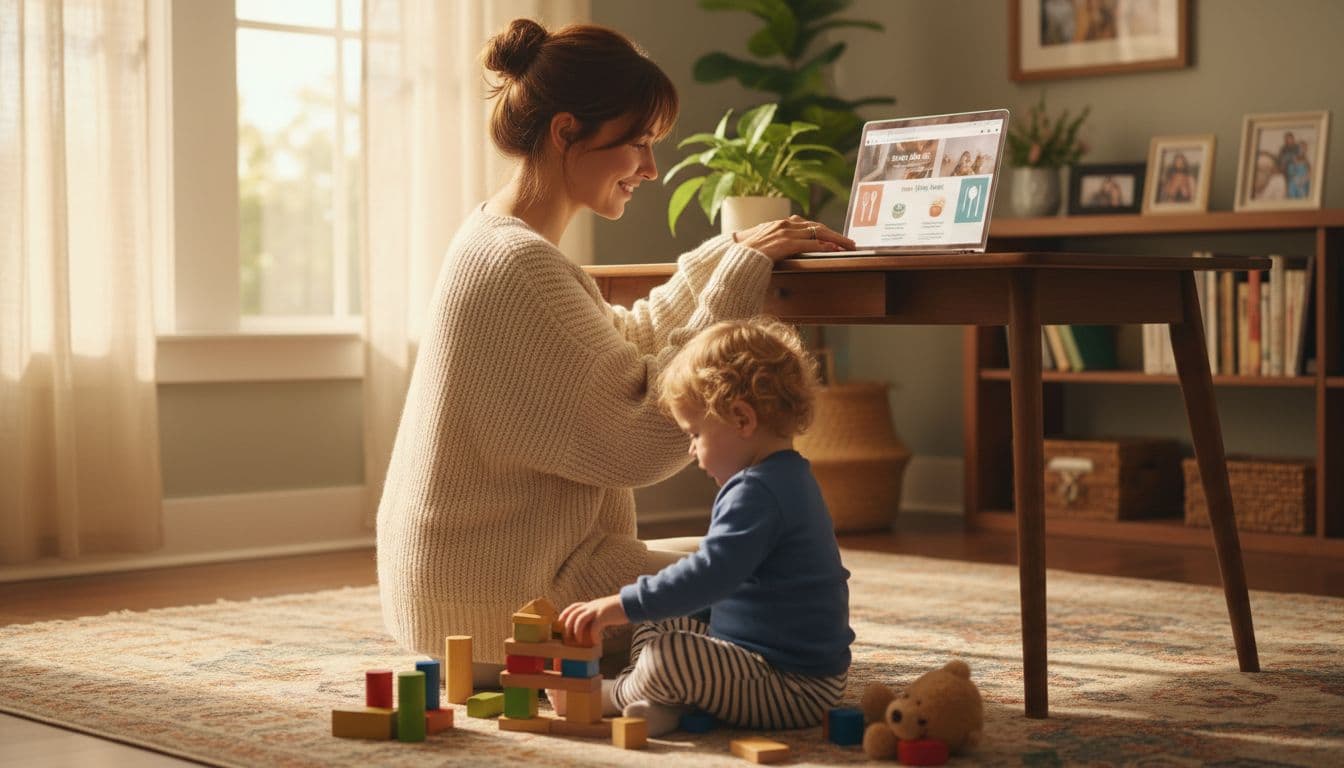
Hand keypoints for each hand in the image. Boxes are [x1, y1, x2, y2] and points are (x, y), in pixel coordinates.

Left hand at [559, 594, 627, 646]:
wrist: (631, 603)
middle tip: (569, 638)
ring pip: (579, 620)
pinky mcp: (604, 616)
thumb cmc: (619, 609)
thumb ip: (597, 615)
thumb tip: (592, 627)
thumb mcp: (604, 610)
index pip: (573, 607)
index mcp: (591, 604)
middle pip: (573, 614)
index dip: (564, 614)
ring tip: (579, 641)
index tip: (560, 623)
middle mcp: (592, 606)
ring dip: (577, 632)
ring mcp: (597, 610)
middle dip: (568, 626)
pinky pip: (594, 627)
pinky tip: (596, 641)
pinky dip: (592, 636)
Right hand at [734, 215, 854, 262]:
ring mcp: (785, 232)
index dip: (826, 232)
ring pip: (817, 233)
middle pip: (818, 227)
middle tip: (851, 243)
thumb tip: (791, 250)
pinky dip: (823, 246)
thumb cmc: (748, 253)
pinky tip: (833, 250)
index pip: (810, 225)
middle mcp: (785, 224)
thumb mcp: (766, 244)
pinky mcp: (784, 243)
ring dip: (835, 240)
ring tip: (848, 246)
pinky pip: (809, 243)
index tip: (838, 239)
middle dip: (836, 235)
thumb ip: (780, 244)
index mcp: (782, 223)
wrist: (734, 256)